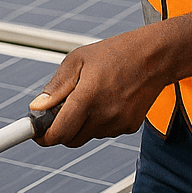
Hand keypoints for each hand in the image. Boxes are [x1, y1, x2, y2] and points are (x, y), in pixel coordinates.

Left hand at [30, 26, 169, 146]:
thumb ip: (56, 87)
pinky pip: (104, 132)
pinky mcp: (130, 127)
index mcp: (88, 98)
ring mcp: (119, 123)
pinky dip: (98, 122)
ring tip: (89, 96)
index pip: (60, 132)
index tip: (37, 133)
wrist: (155, 57)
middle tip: (59, 111)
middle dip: (61, 129)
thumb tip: (37, 107)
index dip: (44, 137)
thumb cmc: (115, 53)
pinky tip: (106, 100)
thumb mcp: (77, 60)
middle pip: (71, 139)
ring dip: (81, 124)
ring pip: (88, 135)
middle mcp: (104, 115)